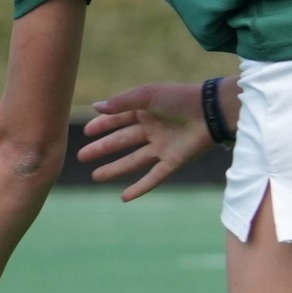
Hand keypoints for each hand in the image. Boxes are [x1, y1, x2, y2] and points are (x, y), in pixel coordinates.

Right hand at [78, 82, 215, 199]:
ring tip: (96, 176)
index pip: (119, 120)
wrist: (210, 112)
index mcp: (146, 111)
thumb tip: (96, 107)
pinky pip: (153, 178)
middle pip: (122, 142)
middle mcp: (153, 130)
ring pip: (133, 161)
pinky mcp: (174, 162)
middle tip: (81, 157)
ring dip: (115, 169)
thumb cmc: (179, 98)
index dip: (102, 126)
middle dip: (102, 149)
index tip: (86, 133)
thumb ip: (121, 103)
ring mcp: (163, 147)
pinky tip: (124, 197)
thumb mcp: (146, 95)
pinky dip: (139, 188)